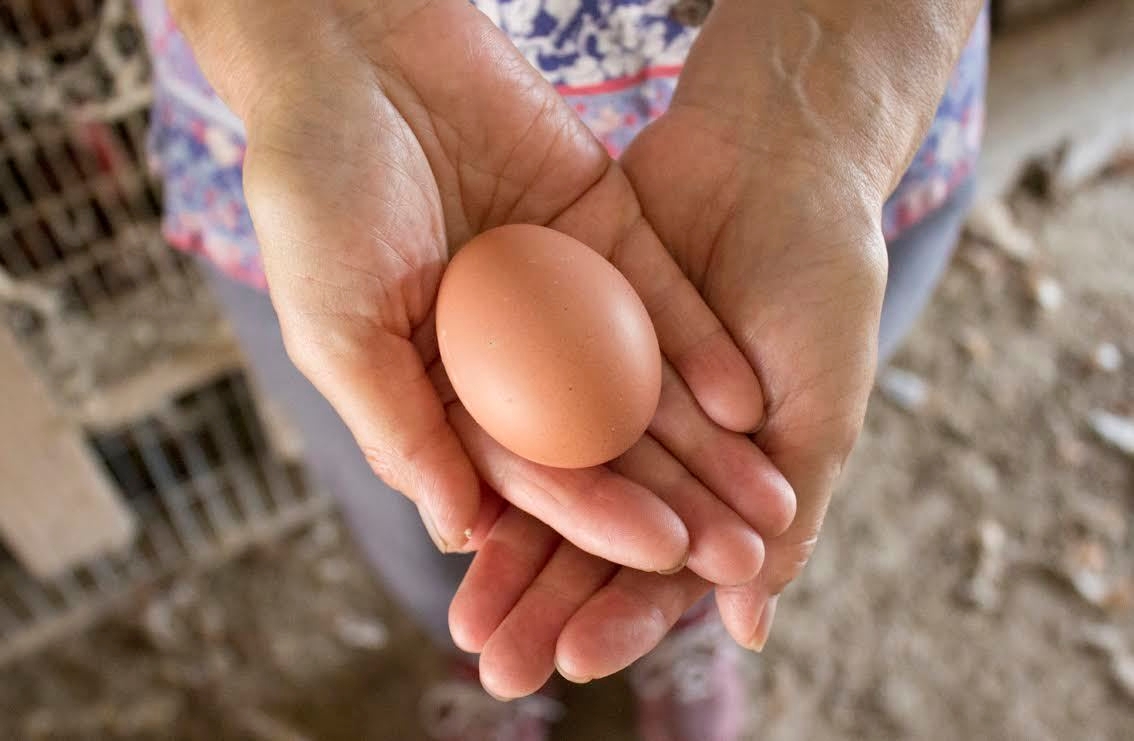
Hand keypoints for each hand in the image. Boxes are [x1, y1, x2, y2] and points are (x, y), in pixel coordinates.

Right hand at [172, 0, 792, 577]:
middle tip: (736, 550)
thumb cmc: (316, 191)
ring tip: (768, 494)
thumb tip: (461, 532)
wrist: (354, 48)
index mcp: (439, 388)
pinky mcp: (602, 232)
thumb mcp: (338, 323)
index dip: (592, 514)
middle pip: (600, 442)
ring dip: (705, 442)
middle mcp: (506, 355)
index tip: (658, 549)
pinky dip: (701, 347)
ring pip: (641, 384)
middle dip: (669, 497)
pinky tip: (748, 399)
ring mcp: (559, 294)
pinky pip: (660, 299)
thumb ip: (399, 426)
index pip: (525, 470)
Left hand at [452, 106, 887, 698]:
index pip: (661, 563)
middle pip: (588, 538)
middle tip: (497, 665)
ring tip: (464, 610)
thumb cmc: (821, 286)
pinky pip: (517, 404)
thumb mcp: (820, 407)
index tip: (579, 661)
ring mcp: (595, 389)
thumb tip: (749, 629)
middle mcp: (646, 442)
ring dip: (508, 548)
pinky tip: (453, 496)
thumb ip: (789, 516)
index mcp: (713, 473)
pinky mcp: (554, 335)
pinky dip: (493, 451)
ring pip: (544, 484)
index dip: (623, 614)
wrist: (777, 159)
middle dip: (545, 601)